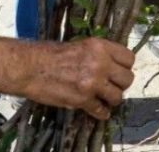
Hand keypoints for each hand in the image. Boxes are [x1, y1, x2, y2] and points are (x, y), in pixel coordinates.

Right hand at [0, 37, 135, 119]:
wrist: (29, 67)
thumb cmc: (49, 54)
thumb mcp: (79, 45)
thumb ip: (97, 54)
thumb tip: (111, 64)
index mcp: (100, 46)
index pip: (129, 58)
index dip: (125, 66)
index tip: (118, 71)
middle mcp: (100, 63)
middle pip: (127, 79)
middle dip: (121, 84)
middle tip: (111, 86)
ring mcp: (93, 82)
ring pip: (118, 96)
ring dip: (112, 99)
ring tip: (104, 99)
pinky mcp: (83, 99)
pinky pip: (102, 111)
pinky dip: (101, 113)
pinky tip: (97, 110)